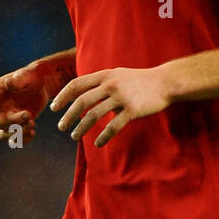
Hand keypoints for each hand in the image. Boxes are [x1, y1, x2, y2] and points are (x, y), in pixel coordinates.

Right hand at [0, 60, 57, 145]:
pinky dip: (23, 139)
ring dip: (18, 133)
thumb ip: (18, 79)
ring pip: (4, 134)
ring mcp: (5, 118)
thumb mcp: (27, 75)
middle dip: (12, 123)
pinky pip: (15, 139)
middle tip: (28, 115)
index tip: (2, 119)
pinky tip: (33, 132)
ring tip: (32, 124)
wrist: (41, 84)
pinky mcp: (15, 125)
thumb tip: (8, 83)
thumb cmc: (32, 76)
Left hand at [49, 66, 172, 146]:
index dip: (62, 96)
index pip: (77, 84)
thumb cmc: (140, 80)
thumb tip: (85, 95)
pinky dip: (103, 137)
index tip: (54, 107)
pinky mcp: (132, 110)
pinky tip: (98, 144)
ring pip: (94, 115)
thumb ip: (101, 83)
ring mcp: (121, 97)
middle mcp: (110, 85)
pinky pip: (113, 126)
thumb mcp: (118, 75)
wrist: (165, 82)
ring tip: (74, 136)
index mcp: (105, 76)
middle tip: (61, 126)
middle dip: (68, 115)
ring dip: (81, 128)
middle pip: (82, 101)